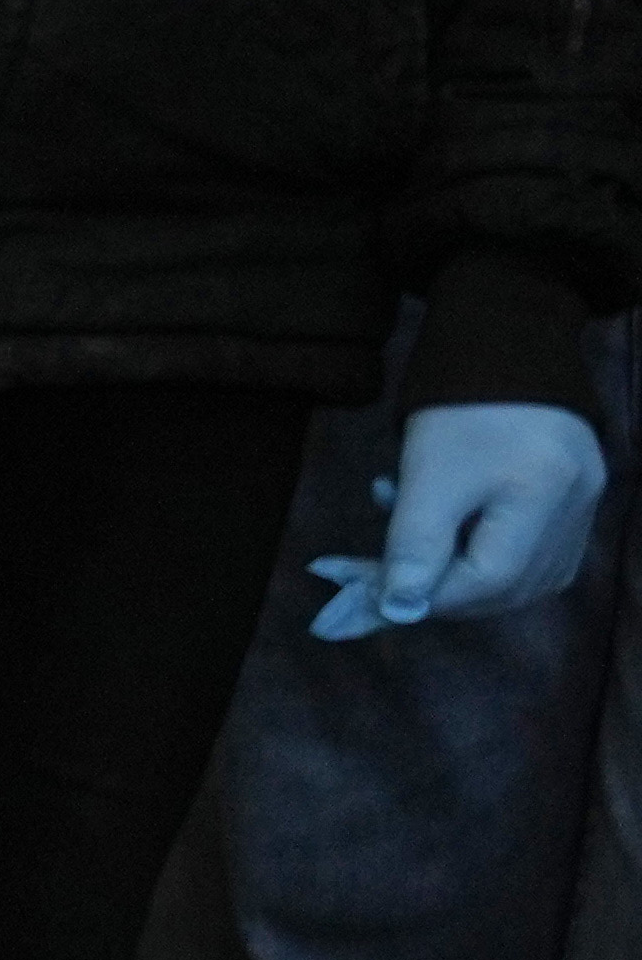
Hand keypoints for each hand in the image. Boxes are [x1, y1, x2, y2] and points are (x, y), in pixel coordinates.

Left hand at [318, 397, 614, 636]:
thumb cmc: (459, 409)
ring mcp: (583, 501)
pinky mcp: (575, 493)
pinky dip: (480, 552)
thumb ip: (413, 548)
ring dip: (456, 572)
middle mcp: (579, 505)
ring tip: (413, 541)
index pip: (489, 581)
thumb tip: (398, 614)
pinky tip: (443, 528)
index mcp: (547, 496)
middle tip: (381, 573)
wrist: (499, 345)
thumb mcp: (425, 479)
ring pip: (519, 574)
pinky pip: (530, 549)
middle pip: (508, 586)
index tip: (375, 591)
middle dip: (438, 588)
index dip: (429, 596)